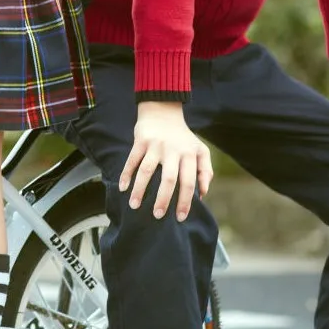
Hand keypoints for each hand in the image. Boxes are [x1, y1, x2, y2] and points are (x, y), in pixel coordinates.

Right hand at [119, 100, 213, 219]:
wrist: (163, 111)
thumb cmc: (183, 137)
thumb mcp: (200, 150)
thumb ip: (205, 171)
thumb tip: (203, 195)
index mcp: (189, 154)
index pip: (188, 182)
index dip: (184, 201)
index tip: (179, 217)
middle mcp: (172, 150)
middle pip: (168, 179)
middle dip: (162, 199)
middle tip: (157, 216)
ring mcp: (155, 145)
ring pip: (146, 171)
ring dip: (139, 190)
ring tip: (134, 206)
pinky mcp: (140, 140)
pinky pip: (132, 160)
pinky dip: (126, 174)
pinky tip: (122, 188)